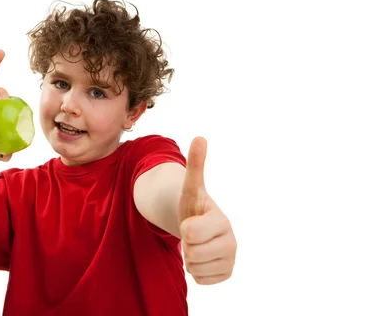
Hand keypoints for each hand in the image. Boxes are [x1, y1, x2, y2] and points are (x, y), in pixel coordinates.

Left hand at [177, 137, 236, 284]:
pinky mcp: (227, 273)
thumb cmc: (194, 206)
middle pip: (192, 255)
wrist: (200, 225)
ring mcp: (231, 259)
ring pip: (195, 269)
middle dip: (186, 245)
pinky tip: (203, 257)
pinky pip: (201, 280)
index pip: (191, 234)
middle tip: (192, 234)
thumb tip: (200, 137)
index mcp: (222, 221)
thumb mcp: (191, 187)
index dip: (185, 229)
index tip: (191, 220)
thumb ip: (195, 165)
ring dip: (190, 259)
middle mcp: (232, 241)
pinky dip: (197, 272)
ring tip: (197, 244)